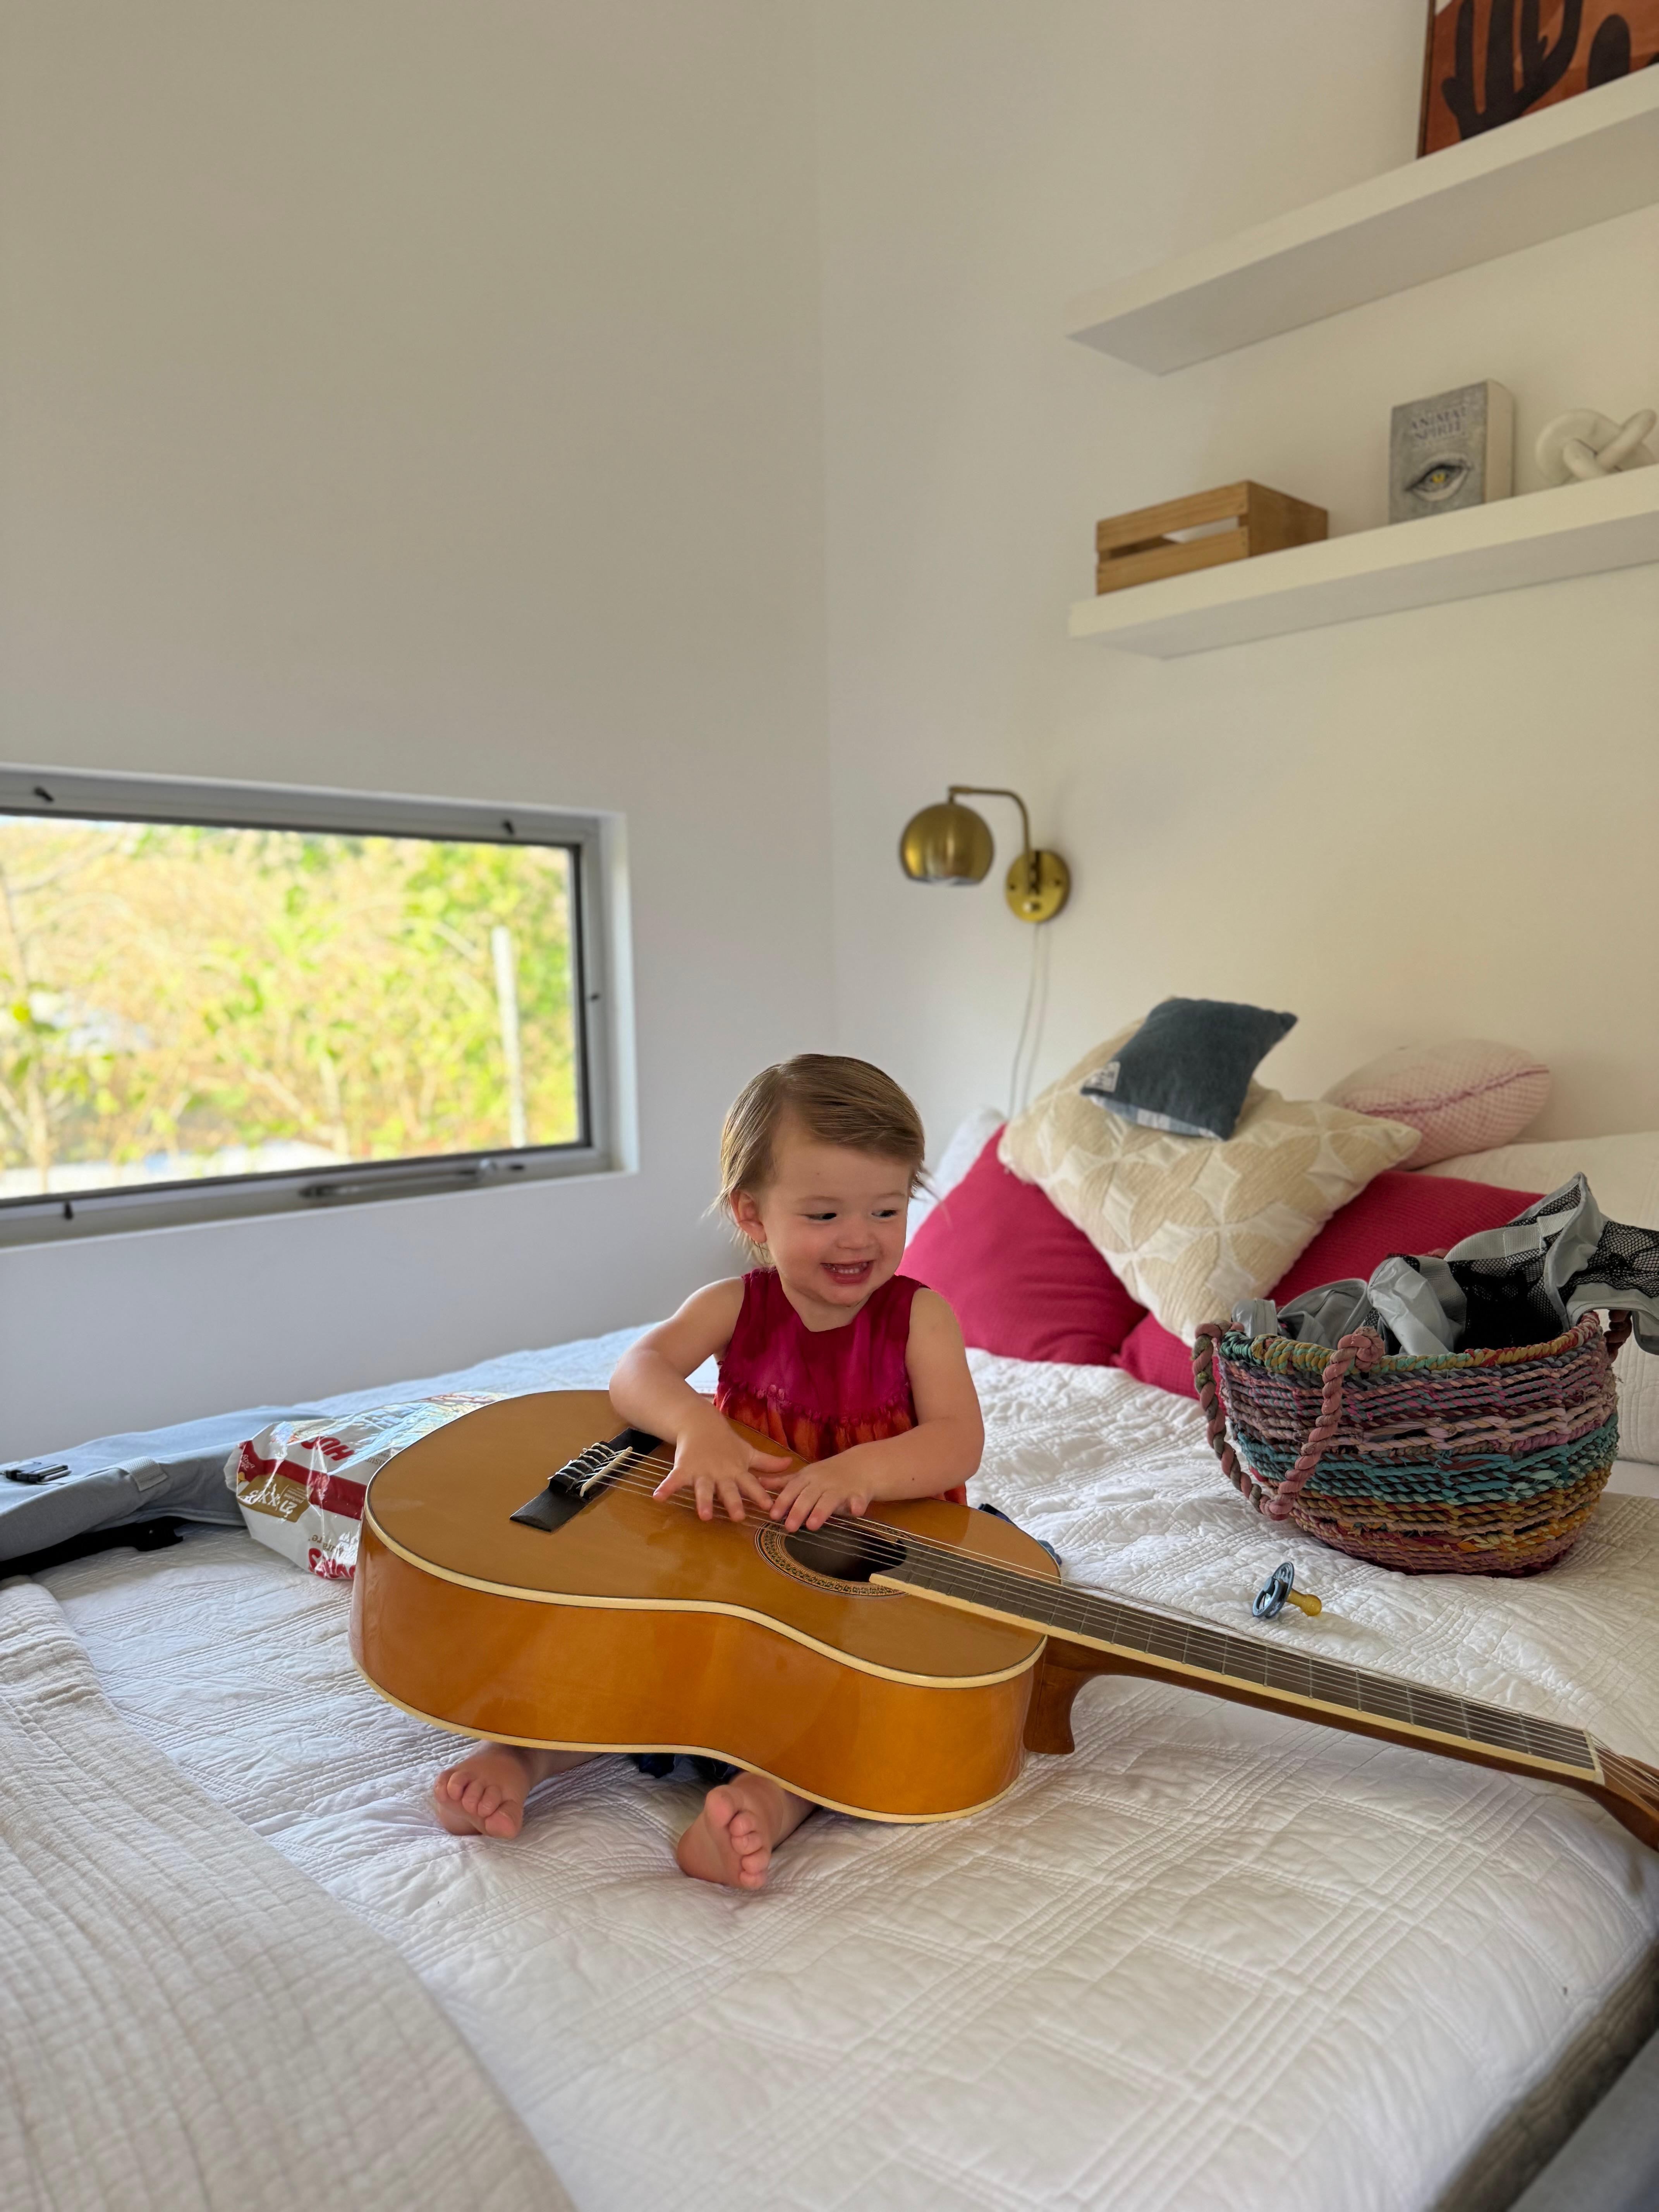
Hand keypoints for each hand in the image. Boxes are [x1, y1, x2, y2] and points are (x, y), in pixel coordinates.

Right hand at [653, 1411, 792, 1523]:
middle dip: (733, 1502)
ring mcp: (702, 1471)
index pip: (751, 1484)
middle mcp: (721, 1473)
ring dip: (704, 1501)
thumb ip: (767, 1463)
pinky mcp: (684, 1468)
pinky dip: (666, 1488)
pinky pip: (674, 1479)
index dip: (760, 1495)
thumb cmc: (726, 1443)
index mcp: (737, 1470)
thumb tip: (790, 1464)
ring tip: (704, 1516)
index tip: (770, 1508)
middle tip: (738, 1517)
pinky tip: (658, 1497)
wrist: (700, 1423)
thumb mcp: (747, 1452)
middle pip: (728, 1489)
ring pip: (704, 1488)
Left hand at [766, 1460, 871, 1533]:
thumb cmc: (828, 1474)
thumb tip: (758, 1481)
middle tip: (789, 1527)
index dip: (783, 1501)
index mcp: (808, 1477)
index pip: (793, 1488)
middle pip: (809, 1496)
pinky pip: (858, 1500)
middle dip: (798, 1510)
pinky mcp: (859, 1494)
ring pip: (830, 1500)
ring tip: (812, 1525)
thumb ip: (784, 1482)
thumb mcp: (805, 1475)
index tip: (773, 1514)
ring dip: (821, 1511)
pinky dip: (857, 1505)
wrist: (861, 1465)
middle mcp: (823, 1482)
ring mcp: (841, 1488)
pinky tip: (856, 1512)